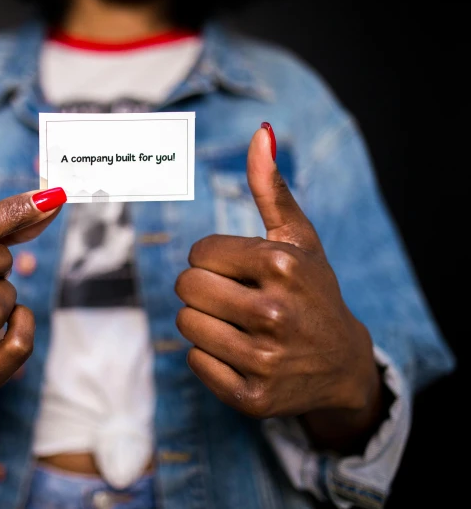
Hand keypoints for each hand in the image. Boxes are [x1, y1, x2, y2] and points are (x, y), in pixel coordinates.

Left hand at [175, 124, 381, 448]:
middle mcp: (276, 313)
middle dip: (202, 288)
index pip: (197, 253)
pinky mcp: (252, 397)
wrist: (342, 364)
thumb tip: (261, 131)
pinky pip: (195, 362)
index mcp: (282, 265)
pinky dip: (209, 356)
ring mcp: (265, 359)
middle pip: (186, 287)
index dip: (211, 259)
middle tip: (234, 298)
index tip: (239, 270)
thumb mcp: (298, 238)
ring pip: (185, 324)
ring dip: (203, 321)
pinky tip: (241, 352)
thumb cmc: (311, 290)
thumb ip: (271, 186)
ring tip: (237, 324)